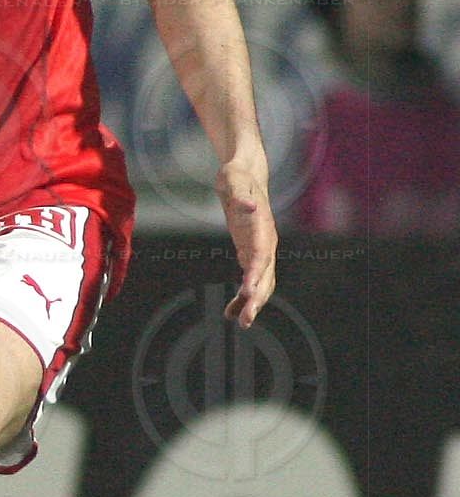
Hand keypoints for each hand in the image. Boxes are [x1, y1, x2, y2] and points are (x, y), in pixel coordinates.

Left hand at [217, 155, 276, 326]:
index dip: (257, 274)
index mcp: (261, 226)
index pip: (261, 255)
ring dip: (252, 303)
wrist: (245, 173)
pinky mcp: (250, 252)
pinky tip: (230, 312)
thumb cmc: (237, 176)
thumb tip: (251, 205)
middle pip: (265, 275)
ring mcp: (259, 249)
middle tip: (246, 320)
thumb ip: (240, 193)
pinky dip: (241, 296)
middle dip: (257, 298)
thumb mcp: (233, 179)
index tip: (249, 292)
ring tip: (241, 323)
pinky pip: (250, 279)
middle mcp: (265, 241)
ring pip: (261, 282)